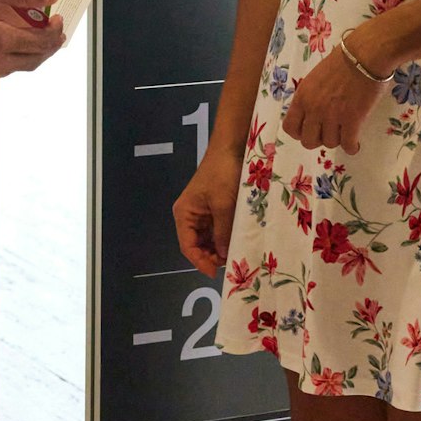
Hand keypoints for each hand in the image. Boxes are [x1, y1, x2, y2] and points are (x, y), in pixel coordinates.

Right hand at [173, 150, 242, 277]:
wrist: (231, 148)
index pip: (187, 246)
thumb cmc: (223, 174)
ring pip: (208, 239)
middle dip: (211, 256)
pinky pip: (217, 229)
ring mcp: (202, 213)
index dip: (200, 261)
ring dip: (219, 248)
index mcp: (184, 213)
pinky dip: (224, 237)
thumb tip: (223, 256)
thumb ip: (223, 232)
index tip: (216, 272)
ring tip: (234, 255)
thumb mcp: (223, 205)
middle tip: (229, 264)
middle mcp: (190, 215)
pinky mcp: (214, 209)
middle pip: (196, 245)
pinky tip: (236, 242)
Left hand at [281, 48, 383, 153]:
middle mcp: (314, 108)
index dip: (300, 133)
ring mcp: (333, 115)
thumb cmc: (342, 61)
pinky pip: (348, 145)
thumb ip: (310, 97)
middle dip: (319, 139)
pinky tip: (355, 143)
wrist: (365, 55)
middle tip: (330, 132)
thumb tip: (312, 115)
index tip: (311, 130)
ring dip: (338, 140)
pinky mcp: (353, 120)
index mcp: (302, 96)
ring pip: (330, 144)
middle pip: (308, 142)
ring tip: (345, 132)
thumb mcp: (315, 78)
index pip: (290, 127)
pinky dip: (352, 147)